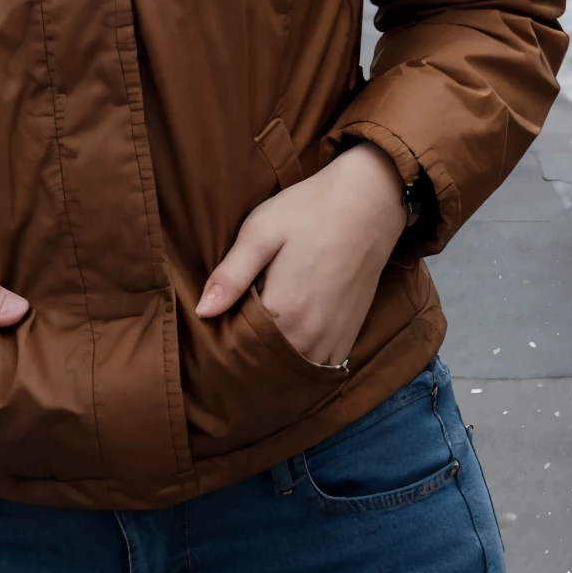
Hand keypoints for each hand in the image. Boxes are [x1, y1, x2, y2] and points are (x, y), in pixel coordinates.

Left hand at [196, 143, 406, 367]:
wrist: (369, 202)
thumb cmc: (309, 210)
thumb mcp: (260, 231)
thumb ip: (230, 275)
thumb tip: (202, 312)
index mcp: (285, 310)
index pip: (240, 345)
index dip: (224, 336)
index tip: (215, 324)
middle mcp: (312, 335)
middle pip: (265, 363)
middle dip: (246, 352)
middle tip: (233, 326)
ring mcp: (334, 339)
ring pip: (292, 370)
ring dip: (273, 360)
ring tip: (257, 334)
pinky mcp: (349, 336)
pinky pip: (318, 367)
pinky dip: (299, 360)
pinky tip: (286, 339)